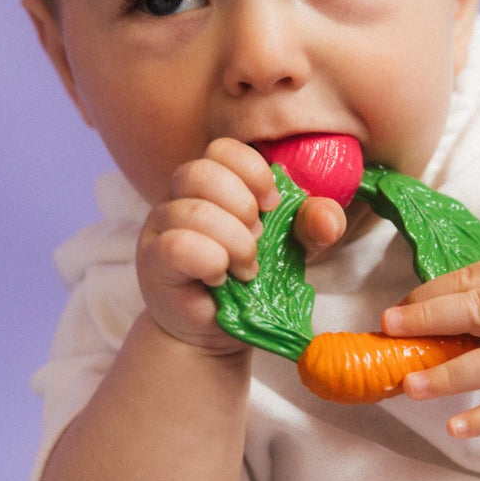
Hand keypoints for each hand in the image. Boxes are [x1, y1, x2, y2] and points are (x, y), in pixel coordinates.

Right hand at [137, 138, 346, 351]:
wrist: (217, 331)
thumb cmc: (250, 281)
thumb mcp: (292, 249)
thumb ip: (312, 226)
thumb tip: (326, 218)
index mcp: (214, 182)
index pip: (222, 149)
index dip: (253, 171)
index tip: (273, 205)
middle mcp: (180, 197)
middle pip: (201, 171)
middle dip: (243, 207)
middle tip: (258, 241)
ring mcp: (161, 227)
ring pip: (191, 210)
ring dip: (233, 241)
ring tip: (246, 269)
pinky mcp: (153, 260)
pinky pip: (175, 245)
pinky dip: (208, 259)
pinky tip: (220, 277)